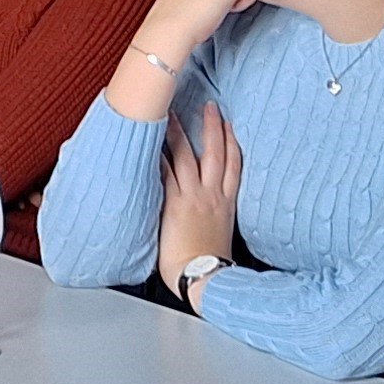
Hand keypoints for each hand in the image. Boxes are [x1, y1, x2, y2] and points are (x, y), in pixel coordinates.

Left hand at [155, 103, 243, 296]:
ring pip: (187, 157)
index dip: (233, 142)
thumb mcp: (221, 234)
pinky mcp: (173, 204)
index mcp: (226, 203)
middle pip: (216, 153)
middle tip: (211, 106)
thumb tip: (204, 214)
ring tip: (171, 114)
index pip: (234, 165)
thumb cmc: (211, 264)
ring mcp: (192, 197)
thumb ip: (214, 217)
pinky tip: (148, 144)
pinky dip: (157, 157)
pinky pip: (164, 174)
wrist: (205, 277)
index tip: (230, 124)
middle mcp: (211, 196)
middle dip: (213, 127)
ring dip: (179, 134)